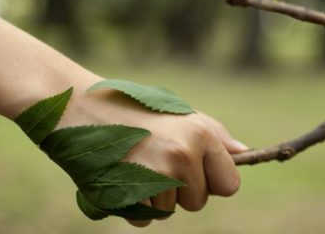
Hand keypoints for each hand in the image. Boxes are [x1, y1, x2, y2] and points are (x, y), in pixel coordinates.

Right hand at [58, 83, 247, 226]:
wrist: (80, 106)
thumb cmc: (132, 108)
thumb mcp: (178, 113)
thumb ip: (213, 136)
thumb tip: (244, 153)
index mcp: (200, 134)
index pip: (230, 184)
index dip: (212, 181)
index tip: (194, 169)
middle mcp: (183, 155)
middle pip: (198, 202)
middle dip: (181, 190)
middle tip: (156, 160)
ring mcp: (156, 176)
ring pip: (170, 211)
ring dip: (155, 196)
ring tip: (135, 163)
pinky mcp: (130, 193)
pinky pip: (145, 219)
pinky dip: (134, 206)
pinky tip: (122, 176)